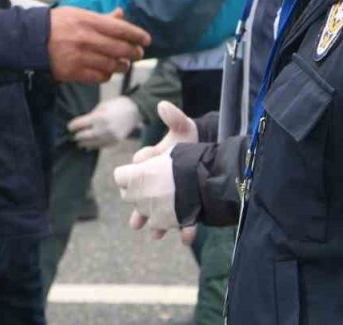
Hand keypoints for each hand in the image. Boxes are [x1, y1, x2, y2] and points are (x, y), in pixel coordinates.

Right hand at [47, 7, 149, 83]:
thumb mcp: (78, 13)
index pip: (120, 29)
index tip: (146, 40)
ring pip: (112, 65)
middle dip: (134, 53)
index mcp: (88, 21)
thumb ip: (101, 17)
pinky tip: (107, 71)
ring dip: (122, 66)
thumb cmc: (56, 24)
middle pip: (120, 49)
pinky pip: (99, 77)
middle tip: (138, 54)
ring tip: (123, 64)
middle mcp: (86, 39)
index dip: (136, 35)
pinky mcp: (73, 72)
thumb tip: (121, 14)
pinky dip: (107, 75)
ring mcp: (80, 57)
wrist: (30, 40)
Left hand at [68, 95, 140, 149]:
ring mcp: (110, 136)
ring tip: (79, 142)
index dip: (73, 126)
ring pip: (93, 143)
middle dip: (77, 136)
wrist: (134, 110)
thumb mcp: (102, 106)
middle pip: (85, 136)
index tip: (69, 127)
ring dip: (84, 143)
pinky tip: (89, 146)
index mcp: (100, 117)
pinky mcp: (115, 141)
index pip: (81, 124)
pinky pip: (102, 146)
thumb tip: (82, 124)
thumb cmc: (117, 105)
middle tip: (73, 135)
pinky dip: (94, 146)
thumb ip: (91, 115)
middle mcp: (104, 128)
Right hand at [121, 101, 199, 241]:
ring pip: (158, 212)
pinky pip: (182, 218)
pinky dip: (185, 229)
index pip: (139, 165)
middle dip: (139, 210)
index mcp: (151, 161)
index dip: (140, 168)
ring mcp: (169, 193)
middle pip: (142, 196)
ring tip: (155, 234)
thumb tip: (162, 104)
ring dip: (157, 224)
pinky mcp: (185, 202)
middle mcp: (156, 180)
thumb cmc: (189, 138)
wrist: (206, 153)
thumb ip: (174, 117)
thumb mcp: (183, 127)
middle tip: (136, 222)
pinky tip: (186, 237)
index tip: (140, 167)